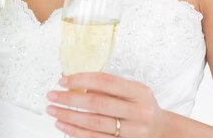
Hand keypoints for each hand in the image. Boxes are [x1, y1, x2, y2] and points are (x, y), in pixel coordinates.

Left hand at [46, 72, 165, 137]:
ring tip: (53, 111)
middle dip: (70, 100)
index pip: (106, 82)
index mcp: (138, 92)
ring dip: (69, 117)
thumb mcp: (133, 90)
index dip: (82, 80)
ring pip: (94, 124)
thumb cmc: (141, 106)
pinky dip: (77, 132)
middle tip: (52, 96)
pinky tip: (64, 125)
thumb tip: (75, 82)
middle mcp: (138, 112)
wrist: (160, 130)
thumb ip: (109, 87)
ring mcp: (132, 131)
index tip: (63, 80)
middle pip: (97, 104)